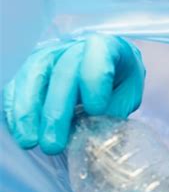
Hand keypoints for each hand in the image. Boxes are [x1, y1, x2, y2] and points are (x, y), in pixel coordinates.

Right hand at [3, 34, 145, 153]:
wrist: (111, 65)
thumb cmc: (121, 79)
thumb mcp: (129, 93)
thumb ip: (115, 110)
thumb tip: (96, 136)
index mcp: (106, 46)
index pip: (98, 56)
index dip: (95, 81)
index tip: (96, 110)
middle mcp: (74, 46)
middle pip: (61, 73)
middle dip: (55, 112)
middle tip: (53, 145)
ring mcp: (49, 56)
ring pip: (32, 77)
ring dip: (28, 113)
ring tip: (29, 141)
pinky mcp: (32, 69)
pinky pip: (16, 86)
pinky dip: (15, 110)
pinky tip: (21, 133)